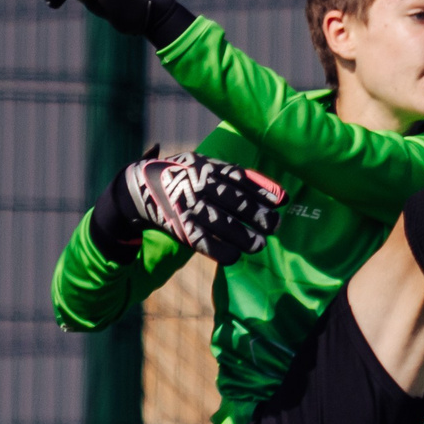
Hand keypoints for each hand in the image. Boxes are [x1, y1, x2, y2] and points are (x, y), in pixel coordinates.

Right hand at [104, 151, 284, 265]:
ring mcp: (187, 206)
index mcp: (206, 167)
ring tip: (260, 245)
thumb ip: (241, 178)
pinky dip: (221, 251)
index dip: (261, 190)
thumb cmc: (187, 178)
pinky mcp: (180, 227)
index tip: (282, 201)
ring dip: (243, 237)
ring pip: (220, 223)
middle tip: (274, 226)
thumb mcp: (208, 167)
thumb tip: (282, 196)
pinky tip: (236, 256)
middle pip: (232, 201)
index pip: (239, 178)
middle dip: (256, 215)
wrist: (141, 188)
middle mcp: (196, 185)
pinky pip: (203, 242)